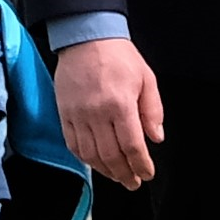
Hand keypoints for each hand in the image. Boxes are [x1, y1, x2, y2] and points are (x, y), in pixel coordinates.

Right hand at [55, 37, 165, 185]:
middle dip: (125, 174)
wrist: (86, 36)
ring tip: (117, 176)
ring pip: (90, 154)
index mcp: (120, 104)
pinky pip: (73, 143)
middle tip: (133, 182)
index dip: (141, 165)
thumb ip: (152, 110)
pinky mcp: (64, 112)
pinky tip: (95, 163)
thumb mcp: (146, 78)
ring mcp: (77, 114)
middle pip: (111, 156)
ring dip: (105, 171)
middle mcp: (97, 113)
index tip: (147, 174)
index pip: (132, 146)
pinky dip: (85, 158)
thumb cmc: (119, 55)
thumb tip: (156, 138)